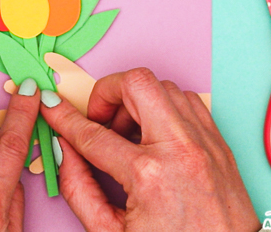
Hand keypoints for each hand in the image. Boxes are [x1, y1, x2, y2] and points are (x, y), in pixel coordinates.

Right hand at [40, 68, 259, 230]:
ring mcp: (204, 141)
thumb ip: (78, 187)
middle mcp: (181, 148)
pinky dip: (163, 107)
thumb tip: (65, 150)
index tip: (52, 106)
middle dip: (107, 92)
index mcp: (149, 175)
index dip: (64, 118)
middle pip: (137, 84)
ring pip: (163, 86)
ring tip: (126, 132)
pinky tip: (152, 134)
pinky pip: (187, 100)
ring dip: (136, 101)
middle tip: (98, 118)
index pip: (93, 134)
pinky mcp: (218, 142)